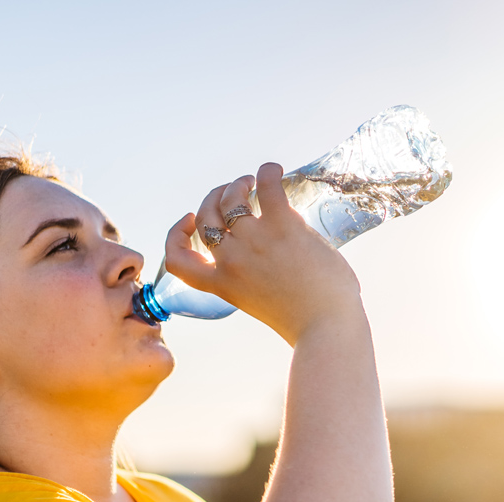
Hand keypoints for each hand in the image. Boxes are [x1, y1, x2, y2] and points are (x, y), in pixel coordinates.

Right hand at [164, 162, 362, 344]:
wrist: (327, 328)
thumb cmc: (307, 322)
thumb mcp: (264, 303)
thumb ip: (257, 279)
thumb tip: (278, 252)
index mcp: (223, 285)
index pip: (178, 259)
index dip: (176, 235)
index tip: (190, 221)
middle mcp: (231, 261)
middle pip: (205, 217)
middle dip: (213, 198)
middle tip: (234, 192)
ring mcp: (254, 242)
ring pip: (230, 198)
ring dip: (237, 184)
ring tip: (252, 182)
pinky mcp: (282, 226)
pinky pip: (267, 186)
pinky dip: (267, 173)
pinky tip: (273, 171)